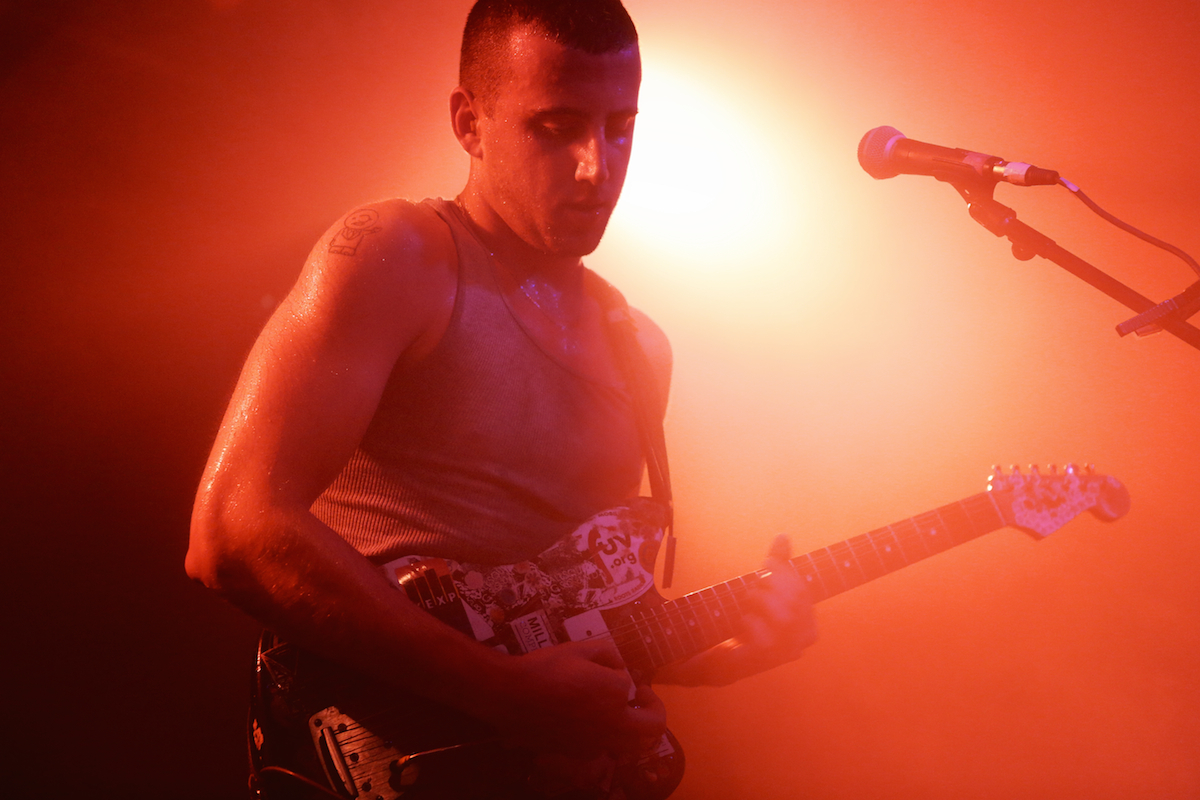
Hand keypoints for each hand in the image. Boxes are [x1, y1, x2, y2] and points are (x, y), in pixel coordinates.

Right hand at [481, 638, 666, 757]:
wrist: (511, 696)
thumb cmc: (546, 668)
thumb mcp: (579, 648)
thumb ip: (608, 654)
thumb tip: (618, 667)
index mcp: (615, 695)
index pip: (630, 684)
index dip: (622, 673)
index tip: (613, 668)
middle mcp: (612, 724)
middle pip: (652, 728)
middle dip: (654, 710)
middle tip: (640, 696)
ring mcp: (596, 743)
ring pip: (632, 745)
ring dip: (634, 729)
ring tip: (621, 713)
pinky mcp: (578, 752)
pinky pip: (604, 748)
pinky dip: (607, 736)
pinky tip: (589, 721)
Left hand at [657, 534, 817, 685]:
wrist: (714, 655)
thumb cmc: (743, 621)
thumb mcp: (761, 590)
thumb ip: (776, 566)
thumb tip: (783, 536)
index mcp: (807, 627)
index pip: (804, 593)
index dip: (786, 573)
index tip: (766, 562)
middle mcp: (799, 644)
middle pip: (795, 603)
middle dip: (773, 584)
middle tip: (755, 580)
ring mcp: (780, 655)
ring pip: (784, 618)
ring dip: (760, 600)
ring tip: (747, 599)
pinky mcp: (758, 663)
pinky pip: (763, 639)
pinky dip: (750, 621)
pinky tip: (741, 620)